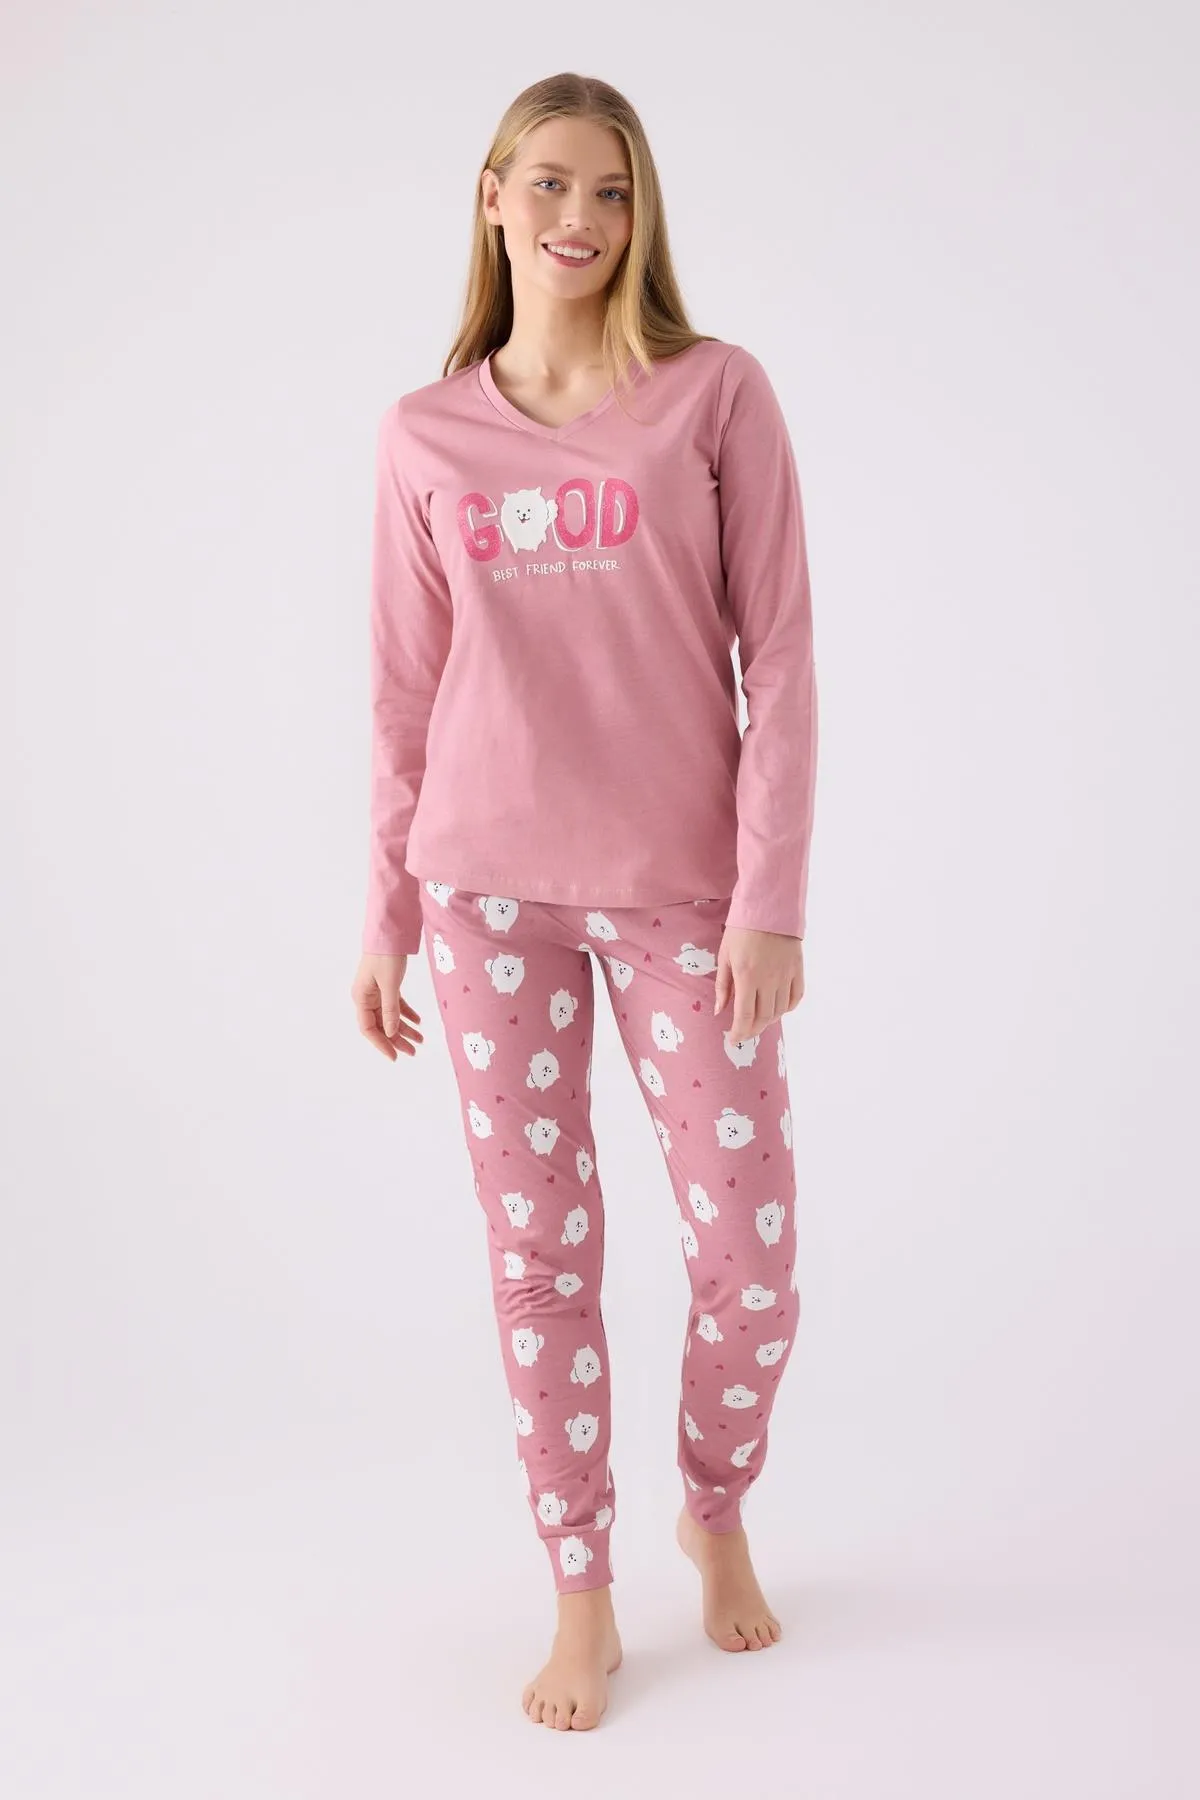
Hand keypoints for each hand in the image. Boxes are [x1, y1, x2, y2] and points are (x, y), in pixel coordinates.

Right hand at [352, 953, 424, 1060]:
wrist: (390, 932)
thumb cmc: (386, 956)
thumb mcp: (390, 985)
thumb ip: (390, 1009)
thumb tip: (390, 1032)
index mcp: (361, 998)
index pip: (368, 1029)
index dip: (381, 1044)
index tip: (395, 1056)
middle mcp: (366, 997)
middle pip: (381, 1025)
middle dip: (397, 1039)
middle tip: (413, 1052)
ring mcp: (376, 991)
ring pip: (390, 1016)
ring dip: (404, 1028)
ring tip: (420, 1040)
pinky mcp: (387, 985)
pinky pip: (396, 1004)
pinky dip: (406, 1013)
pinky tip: (418, 1022)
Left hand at [713, 927, 804, 1044]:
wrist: (769, 906)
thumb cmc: (742, 929)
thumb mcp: (725, 955)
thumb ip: (723, 985)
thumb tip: (720, 1011)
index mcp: (747, 976)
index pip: (745, 1016)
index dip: (739, 1032)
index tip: (733, 1039)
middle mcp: (768, 980)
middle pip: (764, 1018)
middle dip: (752, 1031)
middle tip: (744, 1033)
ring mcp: (785, 975)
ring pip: (780, 1011)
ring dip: (768, 1021)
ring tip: (758, 1021)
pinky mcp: (797, 970)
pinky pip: (795, 997)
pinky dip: (787, 1008)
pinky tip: (778, 1008)